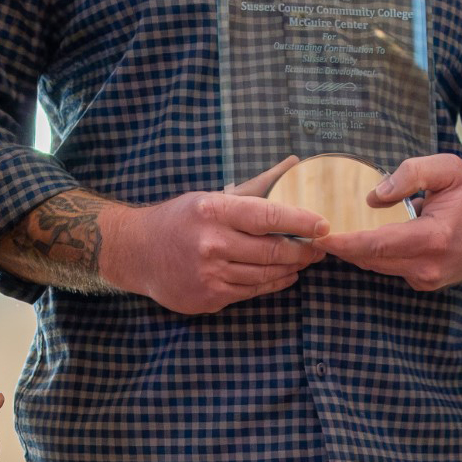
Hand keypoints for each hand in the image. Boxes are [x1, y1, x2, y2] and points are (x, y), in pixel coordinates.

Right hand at [100, 157, 327, 314]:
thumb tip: (293, 163)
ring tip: (305, 260)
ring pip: (265, 275)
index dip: (302, 222)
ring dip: (292, 268)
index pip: (269, 217)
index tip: (324, 225)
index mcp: (213, 211)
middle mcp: (211, 243)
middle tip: (320, 247)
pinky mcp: (209, 297)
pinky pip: (251, 292)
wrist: (136, 252)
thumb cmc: (179, 218)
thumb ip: (255, 187)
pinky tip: (284, 276)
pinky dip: (273, 284)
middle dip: (303, 250)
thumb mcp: (211, 196)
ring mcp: (209, 274)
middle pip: (272, 251)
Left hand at [313, 154, 461, 290]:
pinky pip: (389, 269)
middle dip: (341, 248)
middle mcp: (429, 266)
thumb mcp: (448, 169)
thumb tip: (373, 196)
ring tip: (328, 235)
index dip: (346, 242)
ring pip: (377, 267)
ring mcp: (427, 279)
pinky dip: (372, 256)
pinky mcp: (425, 283)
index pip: (379, 244)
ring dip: (353, 252)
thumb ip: (411, 174)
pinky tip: (358, 240)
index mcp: (435, 238)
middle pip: (371, 260)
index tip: (320, 237)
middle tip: (311, 232)